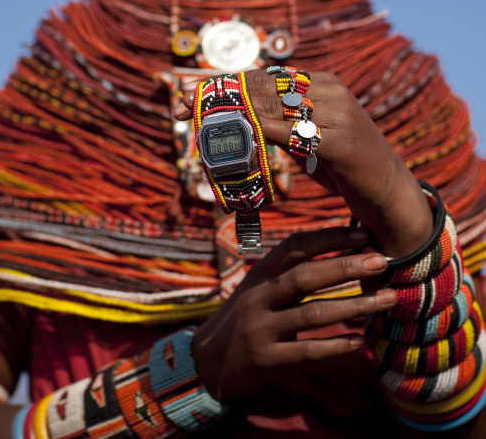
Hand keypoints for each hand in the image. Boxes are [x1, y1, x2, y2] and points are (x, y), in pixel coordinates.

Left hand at [174, 69, 432, 257]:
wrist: (389, 191)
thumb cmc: (344, 164)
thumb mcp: (309, 136)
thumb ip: (280, 122)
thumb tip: (240, 118)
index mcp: (321, 82)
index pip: (264, 76)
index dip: (225, 82)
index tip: (188, 92)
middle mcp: (329, 89)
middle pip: (262, 87)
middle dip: (218, 95)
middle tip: (180, 103)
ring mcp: (338, 111)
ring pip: (272, 107)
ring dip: (231, 114)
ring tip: (197, 119)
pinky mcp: (342, 140)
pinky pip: (292, 132)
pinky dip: (261, 132)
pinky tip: (235, 134)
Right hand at [192, 226, 395, 402]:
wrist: (209, 361)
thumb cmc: (248, 316)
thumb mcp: (262, 288)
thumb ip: (294, 274)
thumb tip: (346, 254)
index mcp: (260, 272)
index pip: (295, 245)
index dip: (328, 237)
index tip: (362, 234)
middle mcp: (258, 296)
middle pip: (305, 276)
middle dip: (346, 266)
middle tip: (381, 261)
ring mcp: (260, 328)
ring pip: (313, 314)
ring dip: (354, 306)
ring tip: (387, 299)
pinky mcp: (266, 359)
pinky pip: (307, 351)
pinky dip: (336, 345)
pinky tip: (360, 340)